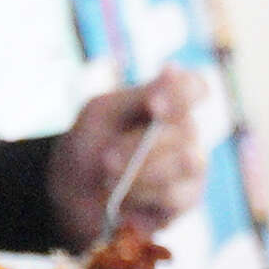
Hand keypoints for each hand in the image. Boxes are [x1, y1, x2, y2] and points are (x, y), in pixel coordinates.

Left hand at [53, 72, 206, 245]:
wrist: (73, 196)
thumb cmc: (89, 146)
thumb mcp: (101, 114)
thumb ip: (138, 96)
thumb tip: (174, 69)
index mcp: (168, 102)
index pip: (195, 87)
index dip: (182, 93)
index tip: (153, 104)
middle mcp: (186, 132)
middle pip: (185, 130)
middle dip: (140, 146)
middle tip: (107, 159)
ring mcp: (192, 167)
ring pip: (185, 163)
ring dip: (141, 173)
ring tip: (108, 177)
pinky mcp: (186, 199)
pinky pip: (175, 196)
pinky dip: (142, 196)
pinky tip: (122, 199)